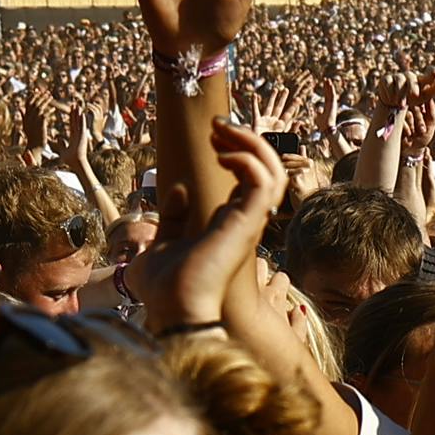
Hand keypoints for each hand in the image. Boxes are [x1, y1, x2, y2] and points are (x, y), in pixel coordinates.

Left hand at [136, 121, 286, 325]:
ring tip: (224, 131)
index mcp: (228, 226)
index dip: (237, 152)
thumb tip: (178, 190)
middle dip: (246, 140)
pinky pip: (264, 181)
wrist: (171, 308)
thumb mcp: (161, 242)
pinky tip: (223, 155)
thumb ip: (172, 219)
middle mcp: (244, 221)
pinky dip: (248, 160)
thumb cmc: (165, 288)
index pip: (250, 181)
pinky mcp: (248, 222)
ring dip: (251, 144)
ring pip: (273, 171)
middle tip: (219, 125)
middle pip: (266, 170)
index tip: (213, 137)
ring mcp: (249, 222)